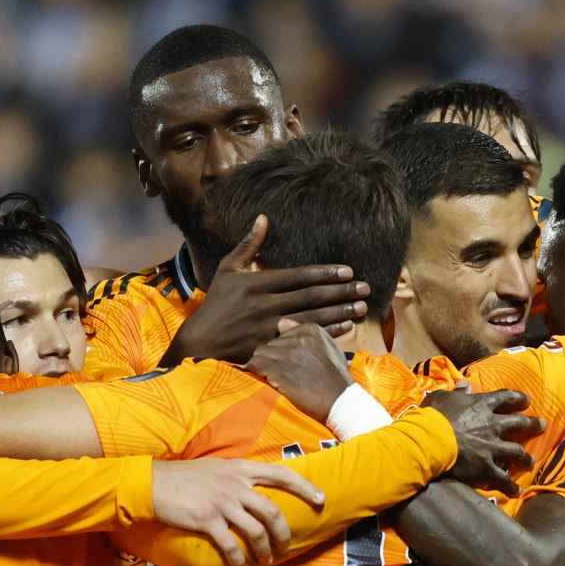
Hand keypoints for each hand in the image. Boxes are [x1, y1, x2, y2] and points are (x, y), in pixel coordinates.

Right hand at [150, 457, 325, 565]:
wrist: (153, 484)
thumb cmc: (184, 477)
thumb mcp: (217, 466)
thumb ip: (238, 475)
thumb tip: (257, 487)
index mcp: (240, 468)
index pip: (282, 473)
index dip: (305, 487)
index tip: (321, 500)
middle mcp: (235, 484)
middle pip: (273, 511)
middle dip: (283, 533)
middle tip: (285, 547)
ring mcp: (222, 502)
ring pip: (256, 531)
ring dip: (265, 550)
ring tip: (265, 560)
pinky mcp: (207, 520)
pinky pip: (231, 545)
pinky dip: (239, 558)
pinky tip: (240, 565)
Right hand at [164, 216, 368, 363]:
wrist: (200, 341)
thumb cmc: (216, 302)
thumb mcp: (228, 269)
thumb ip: (249, 245)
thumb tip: (263, 217)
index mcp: (257, 283)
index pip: (299, 276)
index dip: (326, 274)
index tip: (348, 271)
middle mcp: (265, 305)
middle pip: (311, 297)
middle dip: (341, 292)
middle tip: (364, 288)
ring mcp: (268, 329)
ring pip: (312, 318)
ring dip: (339, 313)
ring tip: (360, 308)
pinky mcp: (270, 348)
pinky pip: (304, 339)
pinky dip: (326, 334)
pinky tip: (345, 329)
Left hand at [247, 323, 353, 419]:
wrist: (339, 400)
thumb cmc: (336, 377)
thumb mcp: (330, 348)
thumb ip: (308, 334)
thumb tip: (282, 323)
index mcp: (310, 329)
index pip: (284, 332)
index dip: (284, 349)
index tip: (289, 361)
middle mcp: (297, 337)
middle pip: (272, 343)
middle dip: (274, 357)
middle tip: (281, 373)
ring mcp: (286, 352)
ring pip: (261, 353)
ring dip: (264, 365)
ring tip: (272, 377)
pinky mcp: (276, 368)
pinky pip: (255, 364)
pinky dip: (255, 370)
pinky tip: (261, 378)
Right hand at [421, 386, 544, 496]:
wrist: (429, 441)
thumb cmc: (432, 417)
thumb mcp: (441, 397)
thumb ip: (456, 391)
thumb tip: (465, 383)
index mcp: (481, 405)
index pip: (505, 397)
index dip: (518, 398)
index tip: (527, 400)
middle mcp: (492, 425)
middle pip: (519, 423)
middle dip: (532, 424)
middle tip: (542, 425)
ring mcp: (492, 447)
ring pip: (516, 452)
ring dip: (525, 457)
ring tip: (530, 462)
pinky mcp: (487, 468)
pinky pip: (503, 479)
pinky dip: (510, 485)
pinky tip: (516, 490)